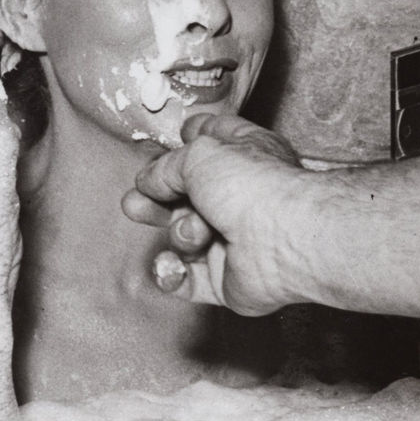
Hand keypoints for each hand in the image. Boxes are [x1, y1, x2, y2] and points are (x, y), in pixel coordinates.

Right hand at [121, 112, 306, 315]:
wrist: (281, 239)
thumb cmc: (255, 186)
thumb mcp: (199, 154)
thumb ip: (165, 166)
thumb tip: (148, 181)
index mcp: (243, 155)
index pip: (210, 141)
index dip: (186, 143)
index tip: (167, 146)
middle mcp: (240, 196)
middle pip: (185, 196)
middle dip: (156, 200)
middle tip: (138, 203)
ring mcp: (233, 239)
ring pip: (183, 238)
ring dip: (180, 234)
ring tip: (194, 232)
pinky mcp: (226, 278)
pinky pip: (186, 279)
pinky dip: (174, 274)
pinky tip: (173, 265)